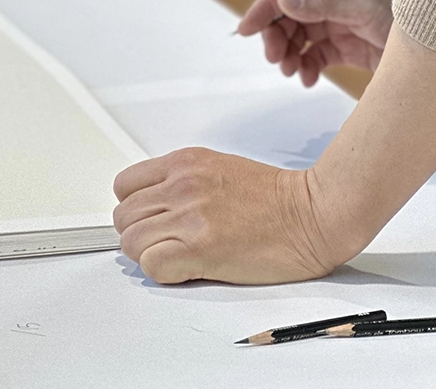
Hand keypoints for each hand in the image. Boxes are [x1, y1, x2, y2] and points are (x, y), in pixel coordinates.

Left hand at [113, 148, 338, 284]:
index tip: (152, 221)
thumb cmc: (275, 198)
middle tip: (167, 244)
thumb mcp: (219, 170)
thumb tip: (153, 208)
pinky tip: (188, 269)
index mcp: (186, 162)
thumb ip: (182, 182)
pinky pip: (152, 266)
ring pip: (132, 242)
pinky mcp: (200, 247)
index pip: (125, 185)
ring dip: (150, 255)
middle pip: (123, 216)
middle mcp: (183, 184)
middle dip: (140, 234)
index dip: (136, 209)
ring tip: (180, 257)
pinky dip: (164, 273)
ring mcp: (190, 215)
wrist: (311, 213)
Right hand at [236, 0, 398, 85]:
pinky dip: (308, 67)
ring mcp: (345, 24)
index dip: (266, 6)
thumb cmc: (411, 16)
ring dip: (290, 54)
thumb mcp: (366, 6)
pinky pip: (319, 56)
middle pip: (293, 14)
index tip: (245, 30)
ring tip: (291, 73)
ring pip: (303, 37)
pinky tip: (308, 79)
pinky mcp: (352, 48)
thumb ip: (323, 2)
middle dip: (278, 36)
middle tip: (274, 60)